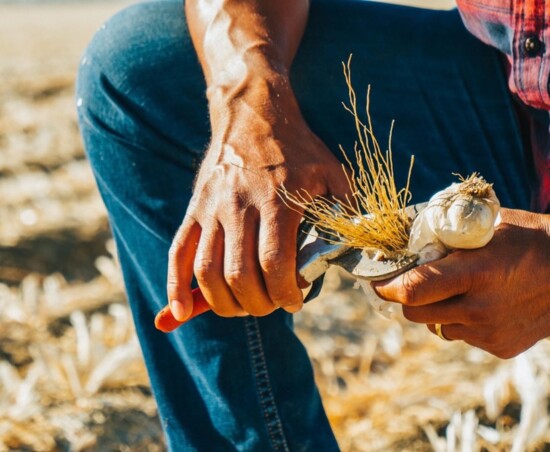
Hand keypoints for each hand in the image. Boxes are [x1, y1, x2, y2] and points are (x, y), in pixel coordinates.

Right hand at [167, 77, 348, 319]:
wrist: (252, 113)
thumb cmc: (296, 148)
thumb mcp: (331, 172)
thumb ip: (346, 211)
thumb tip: (358, 248)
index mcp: (277, 200)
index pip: (275, 263)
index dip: (285, 293)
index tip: (294, 302)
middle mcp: (239, 206)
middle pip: (240, 275)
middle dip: (259, 304)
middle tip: (272, 305)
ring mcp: (212, 209)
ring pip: (207, 271)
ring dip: (224, 303)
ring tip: (243, 308)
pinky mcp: (195, 210)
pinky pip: (179, 253)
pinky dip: (176, 286)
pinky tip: (182, 311)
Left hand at [373, 208, 549, 357]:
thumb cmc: (530, 240)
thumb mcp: (490, 224)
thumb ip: (447, 231)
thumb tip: (404, 232)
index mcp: (478, 272)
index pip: (414, 288)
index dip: (386, 286)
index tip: (376, 280)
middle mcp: (481, 308)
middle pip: (415, 312)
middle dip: (405, 296)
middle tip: (411, 281)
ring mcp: (490, 332)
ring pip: (435, 325)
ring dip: (434, 308)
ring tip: (456, 288)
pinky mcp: (499, 347)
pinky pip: (459, 335)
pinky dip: (458, 320)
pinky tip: (480, 302)